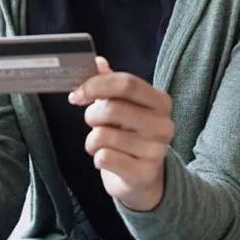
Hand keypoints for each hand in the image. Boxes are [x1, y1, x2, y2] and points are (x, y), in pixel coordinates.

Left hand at [69, 57, 174, 211]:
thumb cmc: (129, 136)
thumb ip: (110, 83)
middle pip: (112, 108)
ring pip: (103, 136)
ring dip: (92, 140)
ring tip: (101, 144)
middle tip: (93, 123)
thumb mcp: (123, 106)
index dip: (96, 85)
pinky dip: (98, 158)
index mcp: (160, 102)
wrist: (143, 178)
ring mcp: (156, 150)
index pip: (126, 83)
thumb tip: (96, 61)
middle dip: (91, 115)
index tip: (77, 94)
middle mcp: (163, 125)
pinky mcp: (144, 173)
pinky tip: (108, 160)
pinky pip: (104, 158)